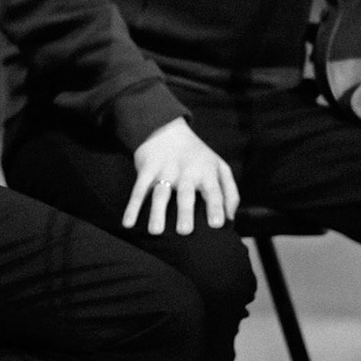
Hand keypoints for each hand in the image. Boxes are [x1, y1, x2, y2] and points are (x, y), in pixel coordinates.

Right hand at [123, 118, 238, 235]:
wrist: (166, 128)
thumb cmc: (198, 157)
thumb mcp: (219, 167)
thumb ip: (230, 192)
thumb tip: (231, 218)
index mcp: (206, 172)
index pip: (213, 191)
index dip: (215, 207)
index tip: (217, 224)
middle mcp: (186, 172)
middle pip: (185, 194)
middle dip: (185, 212)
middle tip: (184, 231)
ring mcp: (165, 170)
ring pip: (160, 193)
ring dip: (157, 212)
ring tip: (156, 231)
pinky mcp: (146, 170)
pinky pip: (138, 190)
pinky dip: (132, 206)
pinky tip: (128, 223)